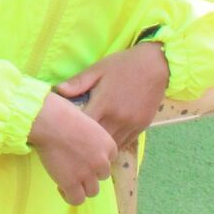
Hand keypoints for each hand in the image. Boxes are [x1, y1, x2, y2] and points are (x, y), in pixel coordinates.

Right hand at [28, 91, 117, 205]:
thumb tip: (82, 143)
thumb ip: (90, 136)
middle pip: (102, 176)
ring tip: (68, 178)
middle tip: (74, 166)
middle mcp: (102, 161)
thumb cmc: (62, 113)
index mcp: (108, 144)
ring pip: (92, 191)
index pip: (109, 160)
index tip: (83, 156)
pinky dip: (69, 196)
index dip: (96, 160)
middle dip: (90, 173)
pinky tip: (60, 186)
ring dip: (81, 186)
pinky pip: (76, 200)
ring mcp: (88, 174)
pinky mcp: (72, 183)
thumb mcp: (86, 121)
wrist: (48, 121)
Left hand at [55, 42, 169, 152]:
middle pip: (97, 142)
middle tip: (73, 144)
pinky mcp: (142, 127)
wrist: (156, 65)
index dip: (72, 132)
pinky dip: (114, 145)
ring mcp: (131, 125)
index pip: (84, 127)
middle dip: (85, 144)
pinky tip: (105, 144)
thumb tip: (58, 91)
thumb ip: (78, 82)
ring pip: (112, 146)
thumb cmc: (123, 65)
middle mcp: (118, 118)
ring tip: (88, 148)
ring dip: (100, 148)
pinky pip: (125, 143)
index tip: (63, 132)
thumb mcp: (98, 69)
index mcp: (104, 104)